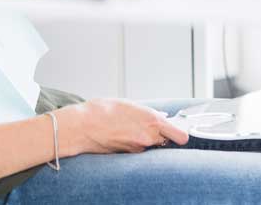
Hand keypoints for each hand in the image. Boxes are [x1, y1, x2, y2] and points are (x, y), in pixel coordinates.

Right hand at [56, 99, 188, 155]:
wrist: (81, 127)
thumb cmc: (101, 111)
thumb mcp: (127, 104)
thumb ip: (146, 111)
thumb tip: (160, 116)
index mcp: (151, 121)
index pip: (180, 135)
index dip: (180, 133)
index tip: (177, 129)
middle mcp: (147, 138)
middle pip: (165, 140)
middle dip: (160, 134)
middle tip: (148, 126)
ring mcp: (138, 149)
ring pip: (150, 145)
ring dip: (145, 138)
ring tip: (129, 128)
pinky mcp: (128, 156)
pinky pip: (138, 149)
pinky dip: (134, 143)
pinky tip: (121, 135)